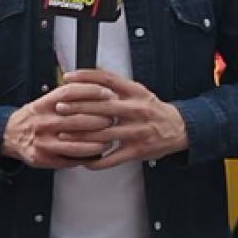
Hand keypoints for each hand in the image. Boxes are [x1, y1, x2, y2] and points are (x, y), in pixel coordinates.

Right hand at [1, 83, 121, 168]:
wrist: (10, 135)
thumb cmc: (35, 116)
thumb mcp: (46, 100)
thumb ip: (67, 96)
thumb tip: (99, 89)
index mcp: (44, 103)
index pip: (70, 93)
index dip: (92, 92)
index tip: (109, 93)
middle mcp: (43, 121)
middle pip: (78, 120)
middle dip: (101, 120)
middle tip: (114, 119)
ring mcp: (43, 141)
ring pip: (77, 144)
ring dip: (97, 143)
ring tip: (109, 140)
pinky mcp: (43, 158)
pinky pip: (70, 159)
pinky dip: (86, 158)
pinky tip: (96, 154)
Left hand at [54, 69, 188, 169]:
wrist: (178, 128)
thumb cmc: (152, 109)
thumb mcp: (138, 91)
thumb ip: (116, 86)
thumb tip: (88, 78)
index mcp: (135, 92)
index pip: (107, 79)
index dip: (85, 77)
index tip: (68, 78)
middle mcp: (136, 110)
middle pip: (102, 107)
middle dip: (77, 107)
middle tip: (59, 108)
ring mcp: (137, 131)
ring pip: (104, 134)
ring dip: (81, 135)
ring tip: (64, 134)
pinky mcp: (138, 151)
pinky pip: (113, 158)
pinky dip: (97, 160)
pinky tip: (84, 160)